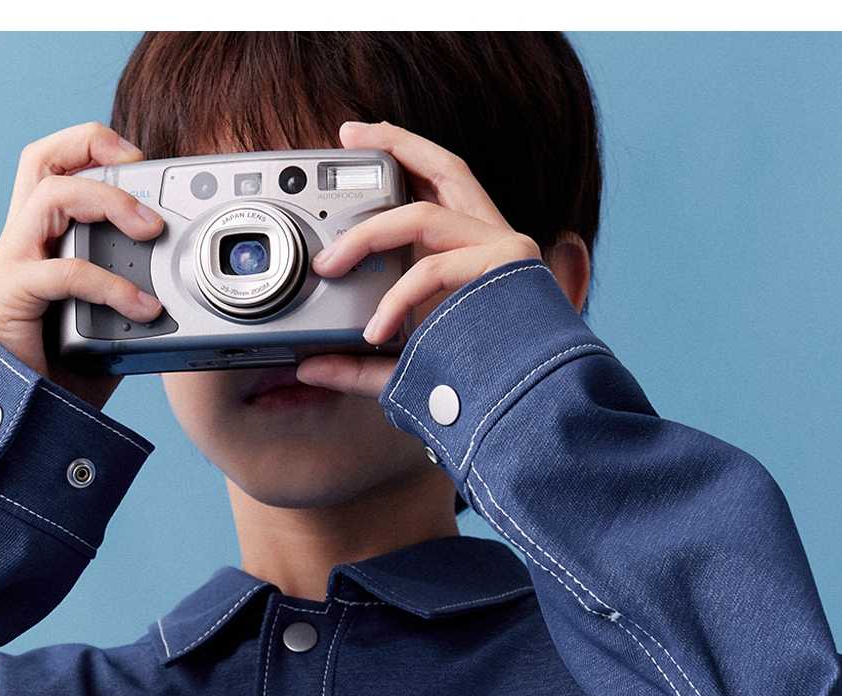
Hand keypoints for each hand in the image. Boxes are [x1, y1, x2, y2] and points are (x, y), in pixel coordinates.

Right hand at [0, 122, 165, 408]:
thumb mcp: (110, 329)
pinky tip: (144, 309)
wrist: (22, 433)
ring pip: (51, 196)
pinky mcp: (8, 297)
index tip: (144, 165)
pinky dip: (110, 285)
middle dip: (94, 147)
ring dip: (108, 203)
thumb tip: (184, 289)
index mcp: (39, 244)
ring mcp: (9, 266)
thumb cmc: (62, 382)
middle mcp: (18, 244)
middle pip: (42, 159)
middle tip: (145, 172)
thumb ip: (131, 298)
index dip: (95, 148)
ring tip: (152, 231)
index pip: (56, 167)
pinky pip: (62, 273)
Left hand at [294, 120, 541, 398]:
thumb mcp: (406, 373)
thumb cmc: (483, 392)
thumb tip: (308, 368)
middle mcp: (495, 240)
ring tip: (330, 264)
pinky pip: (434, 269)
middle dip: (393, 144)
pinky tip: (377, 329)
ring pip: (424, 214)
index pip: (442, 184)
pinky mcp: (510, 267)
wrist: (533, 412)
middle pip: (444, 167)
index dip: (404, 155)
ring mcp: (504, 250)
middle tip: (347, 138)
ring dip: (368, 232)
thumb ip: (359, 368)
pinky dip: (398, 297)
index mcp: (478, 253)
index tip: (359, 141)